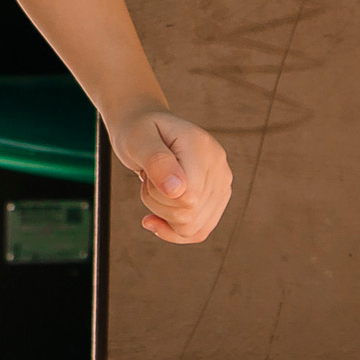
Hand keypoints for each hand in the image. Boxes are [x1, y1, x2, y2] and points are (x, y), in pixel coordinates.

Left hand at [111, 109, 231, 243]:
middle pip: (190, 216)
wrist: (146, 127)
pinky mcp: (217, 201)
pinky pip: (198, 232)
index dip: (158, 196)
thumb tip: (177, 191)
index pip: (188, 198)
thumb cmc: (138, 131)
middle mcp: (220, 168)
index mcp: (202, 148)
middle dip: (157, 205)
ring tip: (155, 187)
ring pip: (193, 229)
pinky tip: (155, 219)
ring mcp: (222, 186)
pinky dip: (173, 231)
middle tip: (148, 179)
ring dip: (163, 215)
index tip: (146, 174)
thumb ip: (157, 162)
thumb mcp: (137, 139)